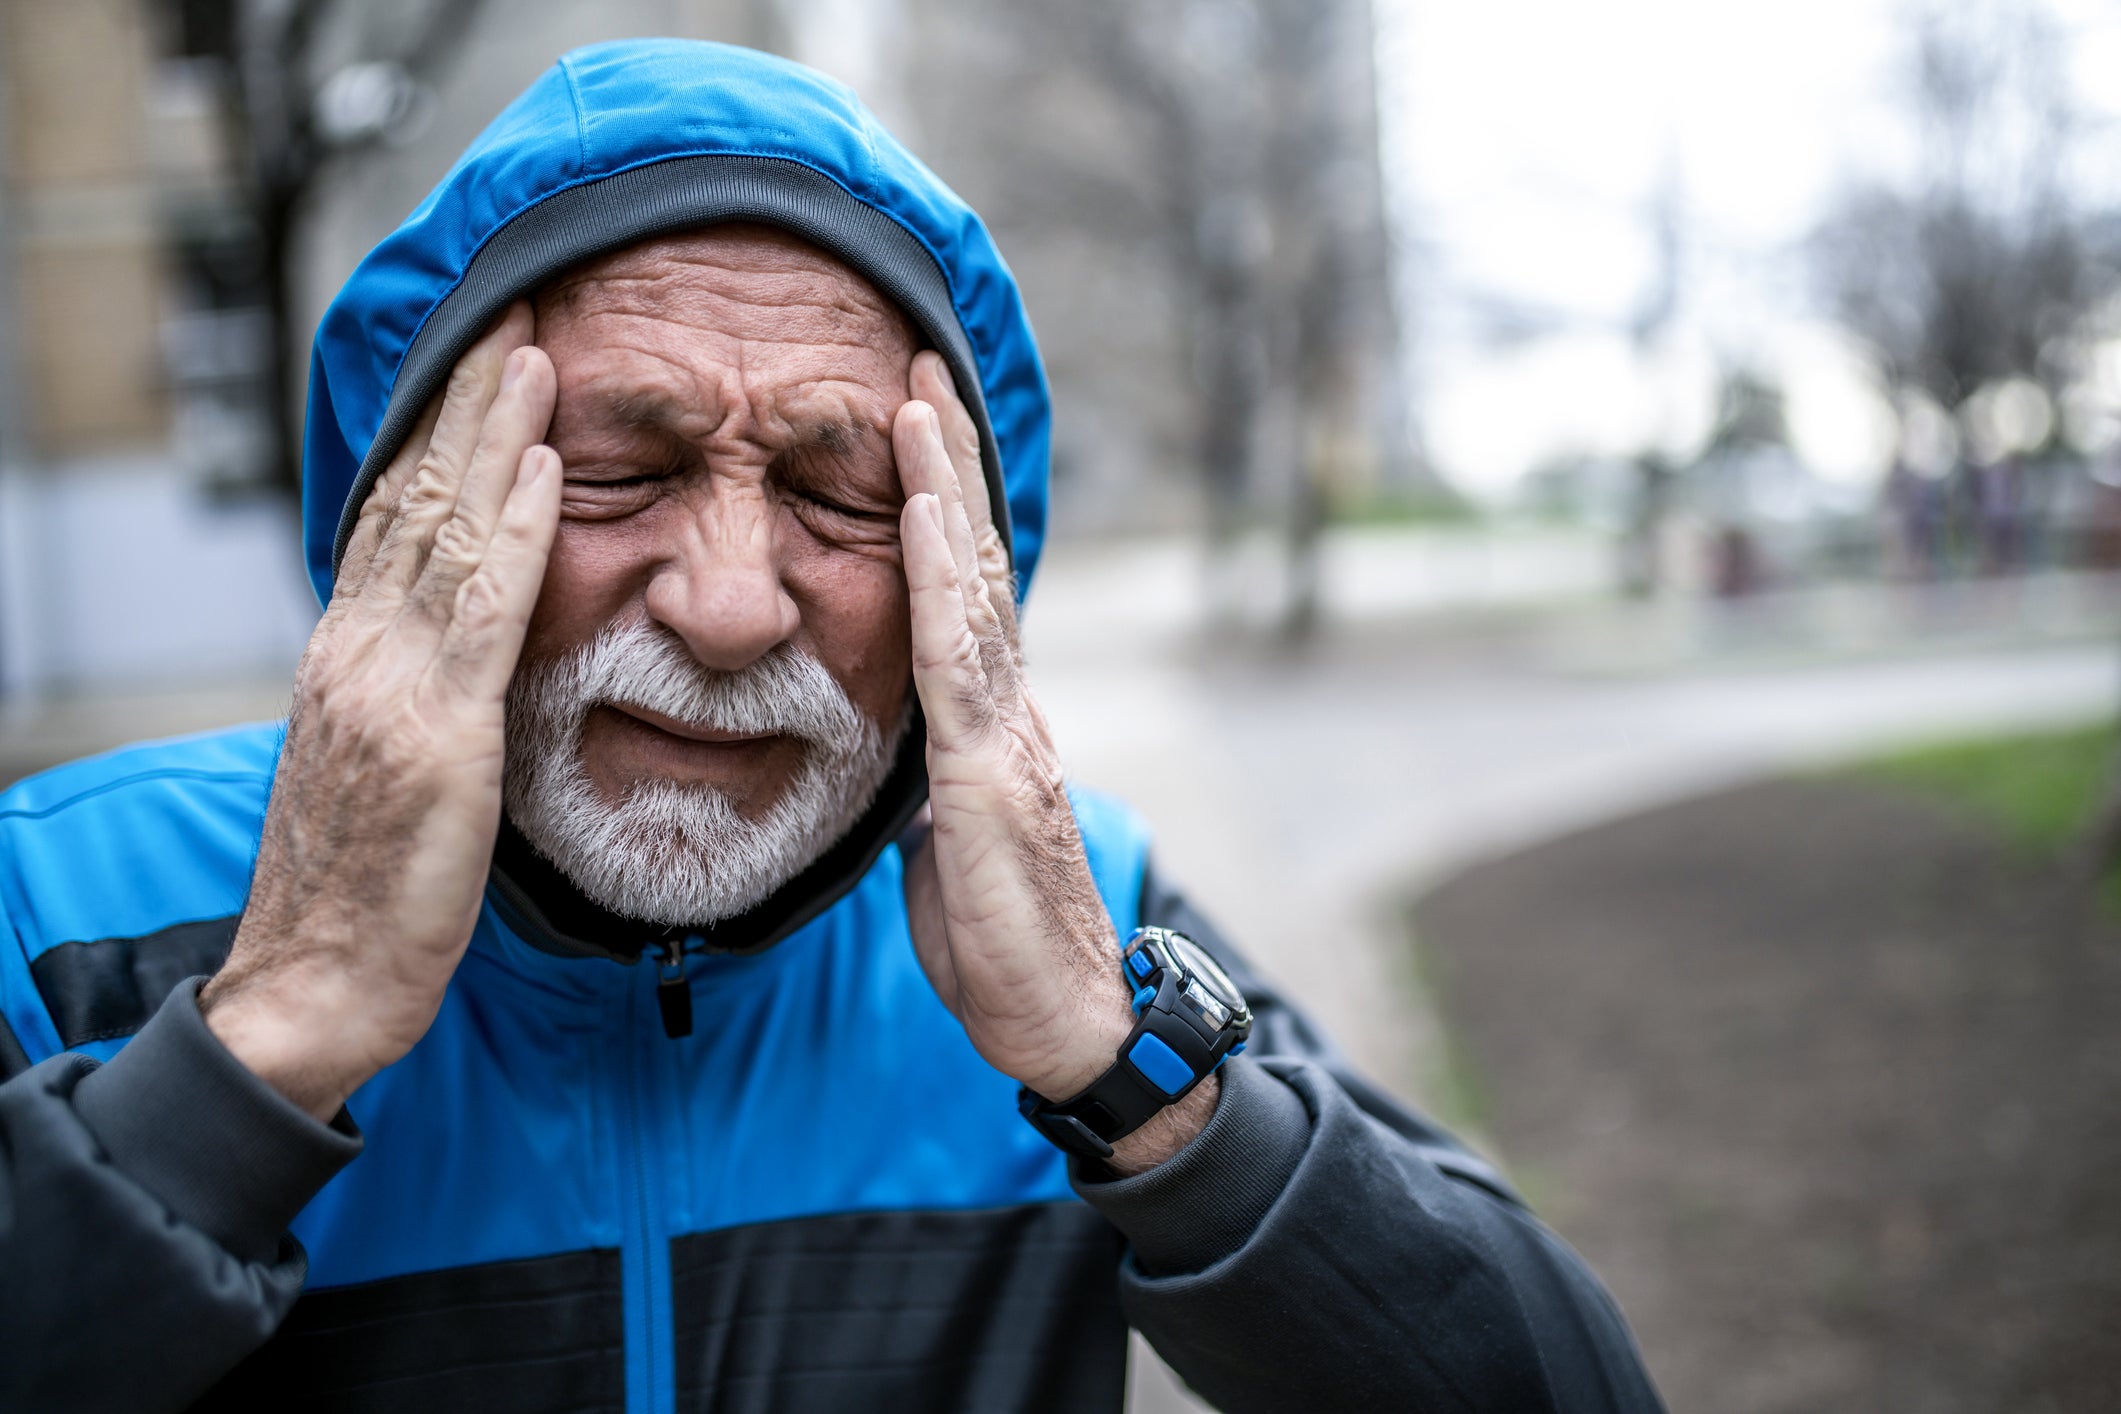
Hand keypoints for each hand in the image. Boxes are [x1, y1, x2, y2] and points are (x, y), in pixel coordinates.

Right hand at [201, 305, 559, 1120]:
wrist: (318, 987)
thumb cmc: (366, 891)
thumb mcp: (391, 765)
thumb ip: (422, 689)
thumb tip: (469, 638)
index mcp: (351, 654)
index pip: (400, 514)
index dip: (444, 430)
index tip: (487, 358)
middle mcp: (359, 650)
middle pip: (420, 497)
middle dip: (470, 398)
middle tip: (518, 308)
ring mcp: (390, 687)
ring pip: (447, 531)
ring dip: (499, 433)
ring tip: (539, 348)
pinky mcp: (435, 736)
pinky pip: (483, 613)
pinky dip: (518, 533)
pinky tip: (549, 468)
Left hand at [894, 353, 1214, 1173]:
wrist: (1065, 1022)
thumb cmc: (1003, 945)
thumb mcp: (943, 850)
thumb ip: (929, 789)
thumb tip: (904, 760)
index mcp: (989, 723)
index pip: (956, 594)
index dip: (932, 506)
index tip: (907, 425)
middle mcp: (1009, 708)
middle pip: (969, 564)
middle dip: (941, 461)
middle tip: (914, 365)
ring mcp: (1007, 733)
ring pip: (970, 589)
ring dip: (939, 489)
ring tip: (915, 400)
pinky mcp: (990, 774)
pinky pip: (959, 659)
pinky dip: (936, 578)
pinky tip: (915, 513)